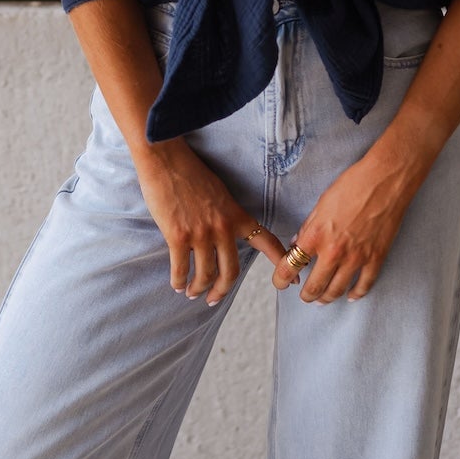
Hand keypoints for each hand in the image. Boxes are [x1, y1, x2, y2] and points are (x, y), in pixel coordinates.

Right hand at [135, 141, 287, 306]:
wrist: (166, 159)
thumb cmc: (190, 173)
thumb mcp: (220, 193)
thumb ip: (226, 215)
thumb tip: (225, 235)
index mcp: (237, 216)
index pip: (266, 242)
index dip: (282, 262)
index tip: (293, 277)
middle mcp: (223, 228)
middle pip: (231, 272)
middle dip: (221, 290)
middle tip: (213, 298)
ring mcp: (201, 234)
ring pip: (205, 274)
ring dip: (198, 288)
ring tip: (192, 292)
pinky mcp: (178, 236)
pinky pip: (181, 268)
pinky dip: (179, 281)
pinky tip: (177, 284)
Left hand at [270, 149, 424, 303]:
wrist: (386, 180)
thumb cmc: (353, 185)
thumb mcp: (321, 203)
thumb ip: (308, 227)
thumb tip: (298, 243)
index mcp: (316, 235)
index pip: (290, 266)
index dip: (281, 279)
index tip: (279, 283)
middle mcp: (334, 251)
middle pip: (314, 286)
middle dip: (306, 295)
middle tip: (304, 296)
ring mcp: (356, 258)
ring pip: (337, 290)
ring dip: (327, 298)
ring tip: (322, 299)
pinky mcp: (376, 258)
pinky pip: (364, 285)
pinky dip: (356, 294)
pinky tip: (350, 296)